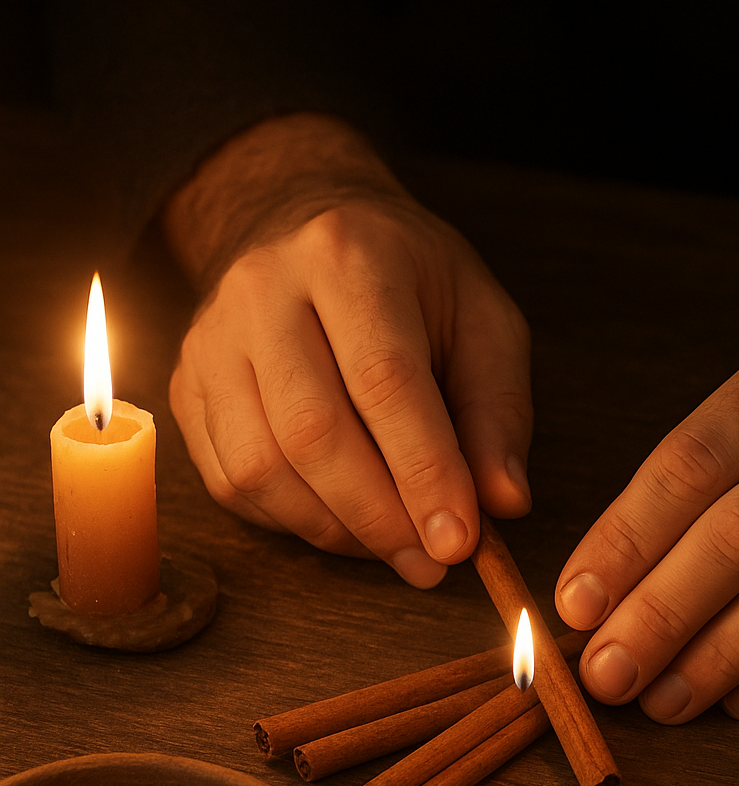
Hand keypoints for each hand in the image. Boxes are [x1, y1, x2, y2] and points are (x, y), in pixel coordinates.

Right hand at [166, 116, 531, 585]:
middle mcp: (263, 289)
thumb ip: (497, 410)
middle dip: (379, 516)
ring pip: (261, 466)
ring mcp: (210, 339)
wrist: (300, 222)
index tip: (460, 542)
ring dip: (335, 529)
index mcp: (348, 254)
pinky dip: (292, 521)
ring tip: (394, 548)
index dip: (424, 472)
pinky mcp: (187, 386)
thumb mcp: (480, 318)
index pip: (384, 381)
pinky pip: (230, 480)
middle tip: (430, 562)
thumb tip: (503, 502)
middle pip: (313, 431)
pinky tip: (342, 522)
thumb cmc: (407, 280)